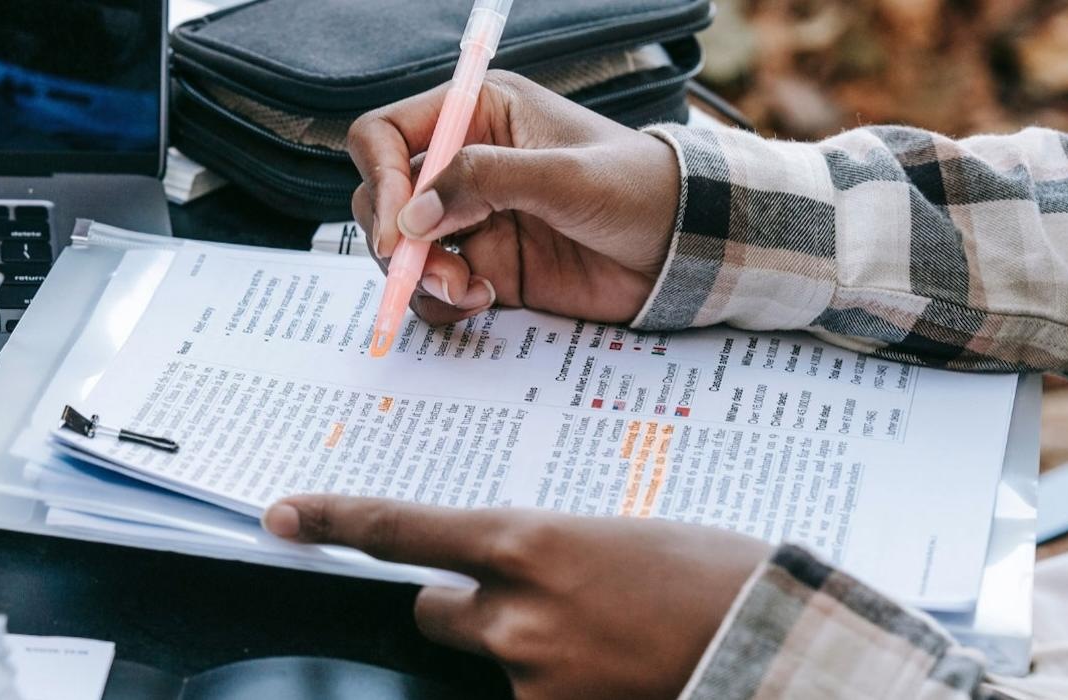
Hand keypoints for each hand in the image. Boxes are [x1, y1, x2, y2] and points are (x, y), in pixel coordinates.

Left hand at [264, 496, 768, 698]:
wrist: (780, 645)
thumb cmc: (715, 576)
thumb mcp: (617, 538)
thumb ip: (546, 553)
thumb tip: (513, 570)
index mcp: (528, 539)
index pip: (402, 528)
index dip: (335, 521)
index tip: (283, 516)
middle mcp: (513, 612)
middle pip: (433, 612)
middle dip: (466, 610)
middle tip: (536, 608)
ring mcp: (530, 676)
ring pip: (488, 661)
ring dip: (522, 655)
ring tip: (604, 644)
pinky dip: (558, 688)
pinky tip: (610, 674)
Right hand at [348, 70, 680, 325]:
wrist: (685, 251)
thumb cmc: (639, 189)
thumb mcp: (565, 176)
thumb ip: (485, 181)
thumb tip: (413, 215)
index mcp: (479, 115)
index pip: (388, 135)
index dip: (382, 178)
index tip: (397, 229)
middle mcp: (464, 164)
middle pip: (384, 197)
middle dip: (397, 240)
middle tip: (433, 270)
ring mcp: (471, 219)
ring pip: (401, 250)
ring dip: (421, 276)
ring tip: (469, 290)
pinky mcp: (485, 266)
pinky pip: (433, 290)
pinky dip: (443, 303)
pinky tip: (486, 299)